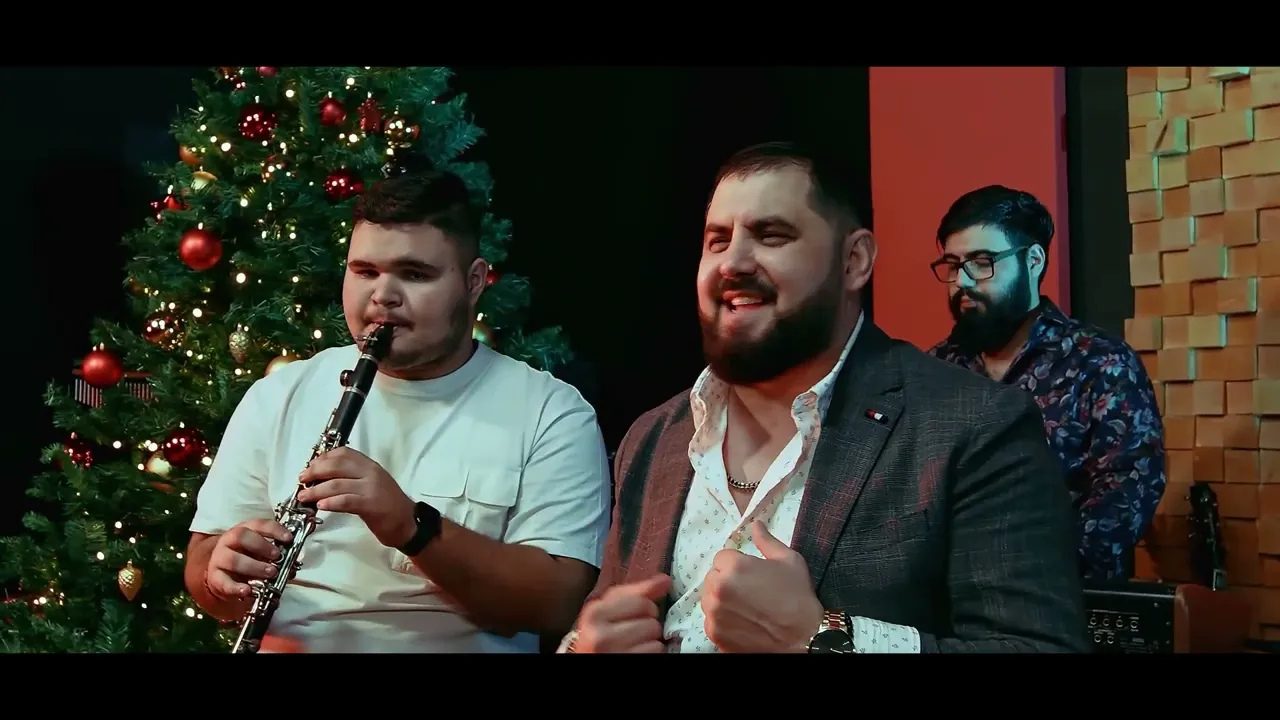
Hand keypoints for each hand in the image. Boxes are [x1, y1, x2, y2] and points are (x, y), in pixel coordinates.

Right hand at [206, 518, 292, 599]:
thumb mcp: (261, 554)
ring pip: (233, 559)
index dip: (275, 530)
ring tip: (270, 573)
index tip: (289, 538)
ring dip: (254, 566)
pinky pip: (223, 582)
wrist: (222, 573)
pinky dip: (236, 587)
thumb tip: (293, 566)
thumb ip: (276, 557)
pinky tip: (248, 590)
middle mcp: (229, 541)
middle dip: (262, 546)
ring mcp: (219, 558)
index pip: (259, 524)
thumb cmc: (246, 559)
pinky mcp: (214, 577)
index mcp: (244, 530)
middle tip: (277, 556)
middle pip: (241, 536)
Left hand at [295, 447, 415, 547]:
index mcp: (370, 466)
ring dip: (316, 490)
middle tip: (302, 480)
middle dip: (315, 472)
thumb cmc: (387, 506)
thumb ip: (352, 478)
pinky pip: (346, 501)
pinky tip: (320, 506)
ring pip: (337, 484)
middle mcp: (370, 473)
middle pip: (336, 466)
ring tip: (304, 496)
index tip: (310, 466)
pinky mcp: (371, 505)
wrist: (408, 523)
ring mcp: (371, 488)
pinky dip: (330, 502)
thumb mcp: (371, 484)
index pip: (343, 453)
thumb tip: (323, 479)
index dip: (323, 458)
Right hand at [574, 574, 671, 652]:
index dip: (644, 608)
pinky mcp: (627, 660)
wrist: (590, 659)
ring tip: (633, 645)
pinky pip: (656, 650)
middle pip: (650, 617)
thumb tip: (665, 580)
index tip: (635, 616)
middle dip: (647, 623)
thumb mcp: (608, 612)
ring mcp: (613, 651)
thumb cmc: (600, 638)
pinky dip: (651, 652)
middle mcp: (600, 633)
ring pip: (655, 635)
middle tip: (632, 633)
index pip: (640, 600)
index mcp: (594, 613)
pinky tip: (636, 653)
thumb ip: (635, 593)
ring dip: (650, 640)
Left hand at [702, 521, 822, 652]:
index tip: (751, 575)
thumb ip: (766, 541)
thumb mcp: (789, 561)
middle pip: (713, 577)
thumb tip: (755, 524)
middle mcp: (718, 588)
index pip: (722, 557)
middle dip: (727, 581)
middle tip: (750, 592)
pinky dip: (723, 620)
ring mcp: (714, 613)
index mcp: (734, 566)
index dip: (737, 564)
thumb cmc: (798, 598)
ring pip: (709, 598)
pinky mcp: (714, 633)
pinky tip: (743, 622)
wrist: (803, 639)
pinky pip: (711, 620)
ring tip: (747, 608)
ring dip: (722, 600)